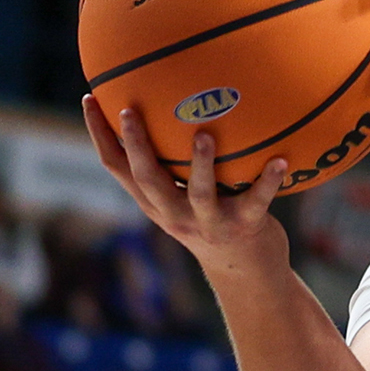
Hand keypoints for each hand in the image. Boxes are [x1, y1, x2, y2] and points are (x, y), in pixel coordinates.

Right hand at [82, 99, 292, 282]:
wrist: (247, 272)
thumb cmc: (216, 220)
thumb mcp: (185, 197)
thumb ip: (174, 165)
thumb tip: (173, 106)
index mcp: (156, 203)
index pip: (117, 167)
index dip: (99, 135)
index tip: (89, 98)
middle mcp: (175, 214)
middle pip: (147, 178)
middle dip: (136, 144)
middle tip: (129, 111)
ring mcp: (210, 222)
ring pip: (199, 192)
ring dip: (201, 164)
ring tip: (204, 135)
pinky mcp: (244, 227)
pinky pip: (257, 200)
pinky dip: (268, 181)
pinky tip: (280, 160)